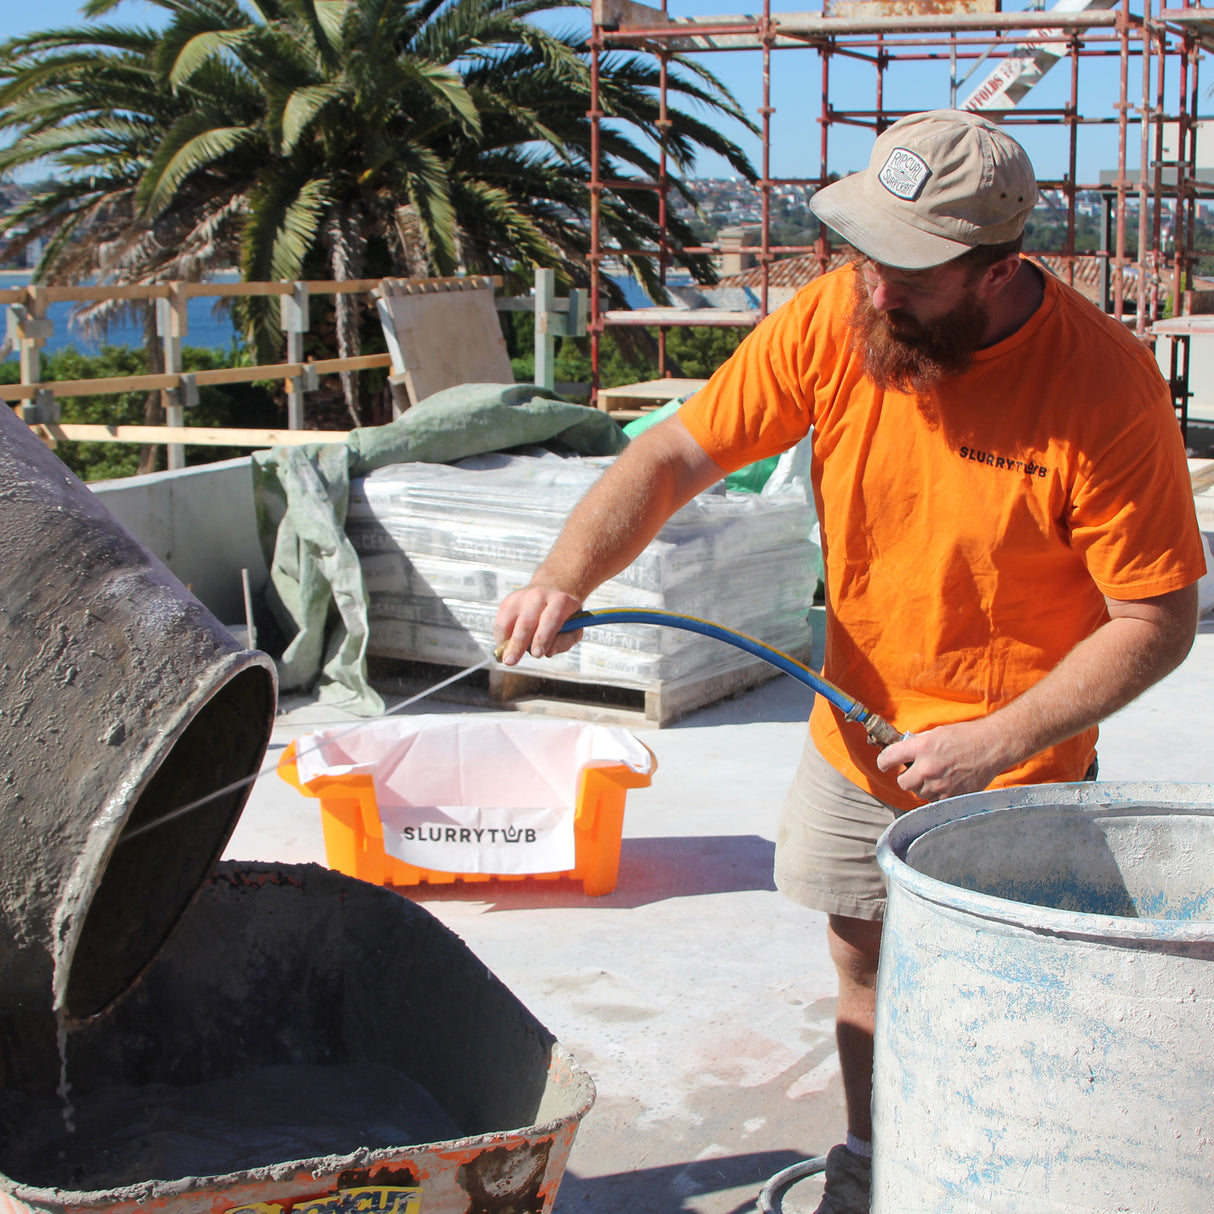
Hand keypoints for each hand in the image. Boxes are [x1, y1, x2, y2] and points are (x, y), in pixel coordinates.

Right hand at [494, 585, 584, 665]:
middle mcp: (539, 595)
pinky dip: (500, 637)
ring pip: (509, 622)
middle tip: (511, 661)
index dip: (543, 638)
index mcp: (560, 600)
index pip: (550, 619)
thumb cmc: (564, 614)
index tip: (537, 654)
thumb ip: (565, 641)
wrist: (553, 588)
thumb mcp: (575, 627)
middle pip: (526, 622)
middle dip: (518, 644)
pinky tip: (506, 645)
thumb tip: (548, 652)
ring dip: (506, 642)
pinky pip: (500, 622)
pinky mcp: (508, 601)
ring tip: (507, 657)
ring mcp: (521, 596)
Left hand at [875, 720, 1008, 802]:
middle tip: (914, 772)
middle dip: (906, 778)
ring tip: (936, 776)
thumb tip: (903, 751)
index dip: (883, 762)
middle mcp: (928, 767)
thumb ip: (917, 744)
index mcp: (921, 747)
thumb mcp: (936, 733)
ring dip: (923, 787)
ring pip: (919, 793)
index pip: (888, 758)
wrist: (991, 746)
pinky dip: (938, 794)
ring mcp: (940, 784)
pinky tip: (946, 783)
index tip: (884, 764)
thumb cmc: (966, 736)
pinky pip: (936, 800)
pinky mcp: (952, 796)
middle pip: (903, 783)